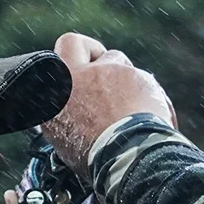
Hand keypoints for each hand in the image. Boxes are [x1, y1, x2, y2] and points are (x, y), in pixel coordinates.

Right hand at [42, 33, 176, 178]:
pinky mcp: (132, 73)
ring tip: (134, 108)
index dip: (69, 72)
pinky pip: (142, 78)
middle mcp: (73, 79)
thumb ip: (70, 118)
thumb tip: (77, 119)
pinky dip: (148, 94)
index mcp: (52, 98)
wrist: (125, 158)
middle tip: (104, 69)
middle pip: (73, 44)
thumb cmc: (98, 160)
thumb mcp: (69, 143)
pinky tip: (152, 116)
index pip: (51, 70)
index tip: (80, 79)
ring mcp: (103, 72)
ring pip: (115, 60)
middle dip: (89, 51)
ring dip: (124, 78)